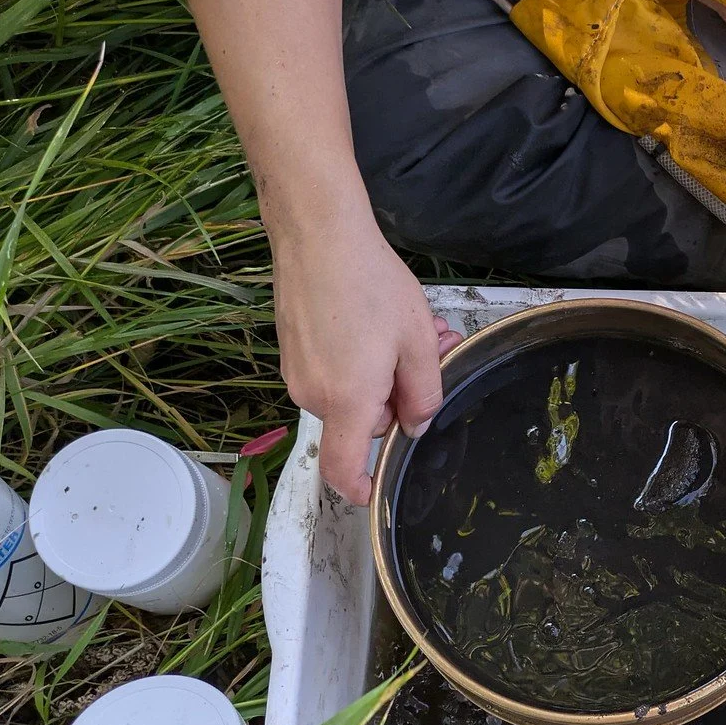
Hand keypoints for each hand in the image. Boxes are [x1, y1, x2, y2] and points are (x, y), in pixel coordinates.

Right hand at [273, 217, 462, 503]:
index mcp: (349, 400)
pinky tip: (379, 320)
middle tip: (434, 355)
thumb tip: (416, 425)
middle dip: (397, 397)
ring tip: (413, 330)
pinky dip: (359, 358)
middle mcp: (315, 394)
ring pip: (351, 392)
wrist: (318, 235)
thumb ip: (424, 394)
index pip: (343, 468)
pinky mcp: (292, 349)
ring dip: (383, 372)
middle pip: (362, 421)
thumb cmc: (371, 284)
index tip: (376, 489)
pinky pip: (332, 371)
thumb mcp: (418, 341)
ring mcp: (297, 371)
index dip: (360, 488)